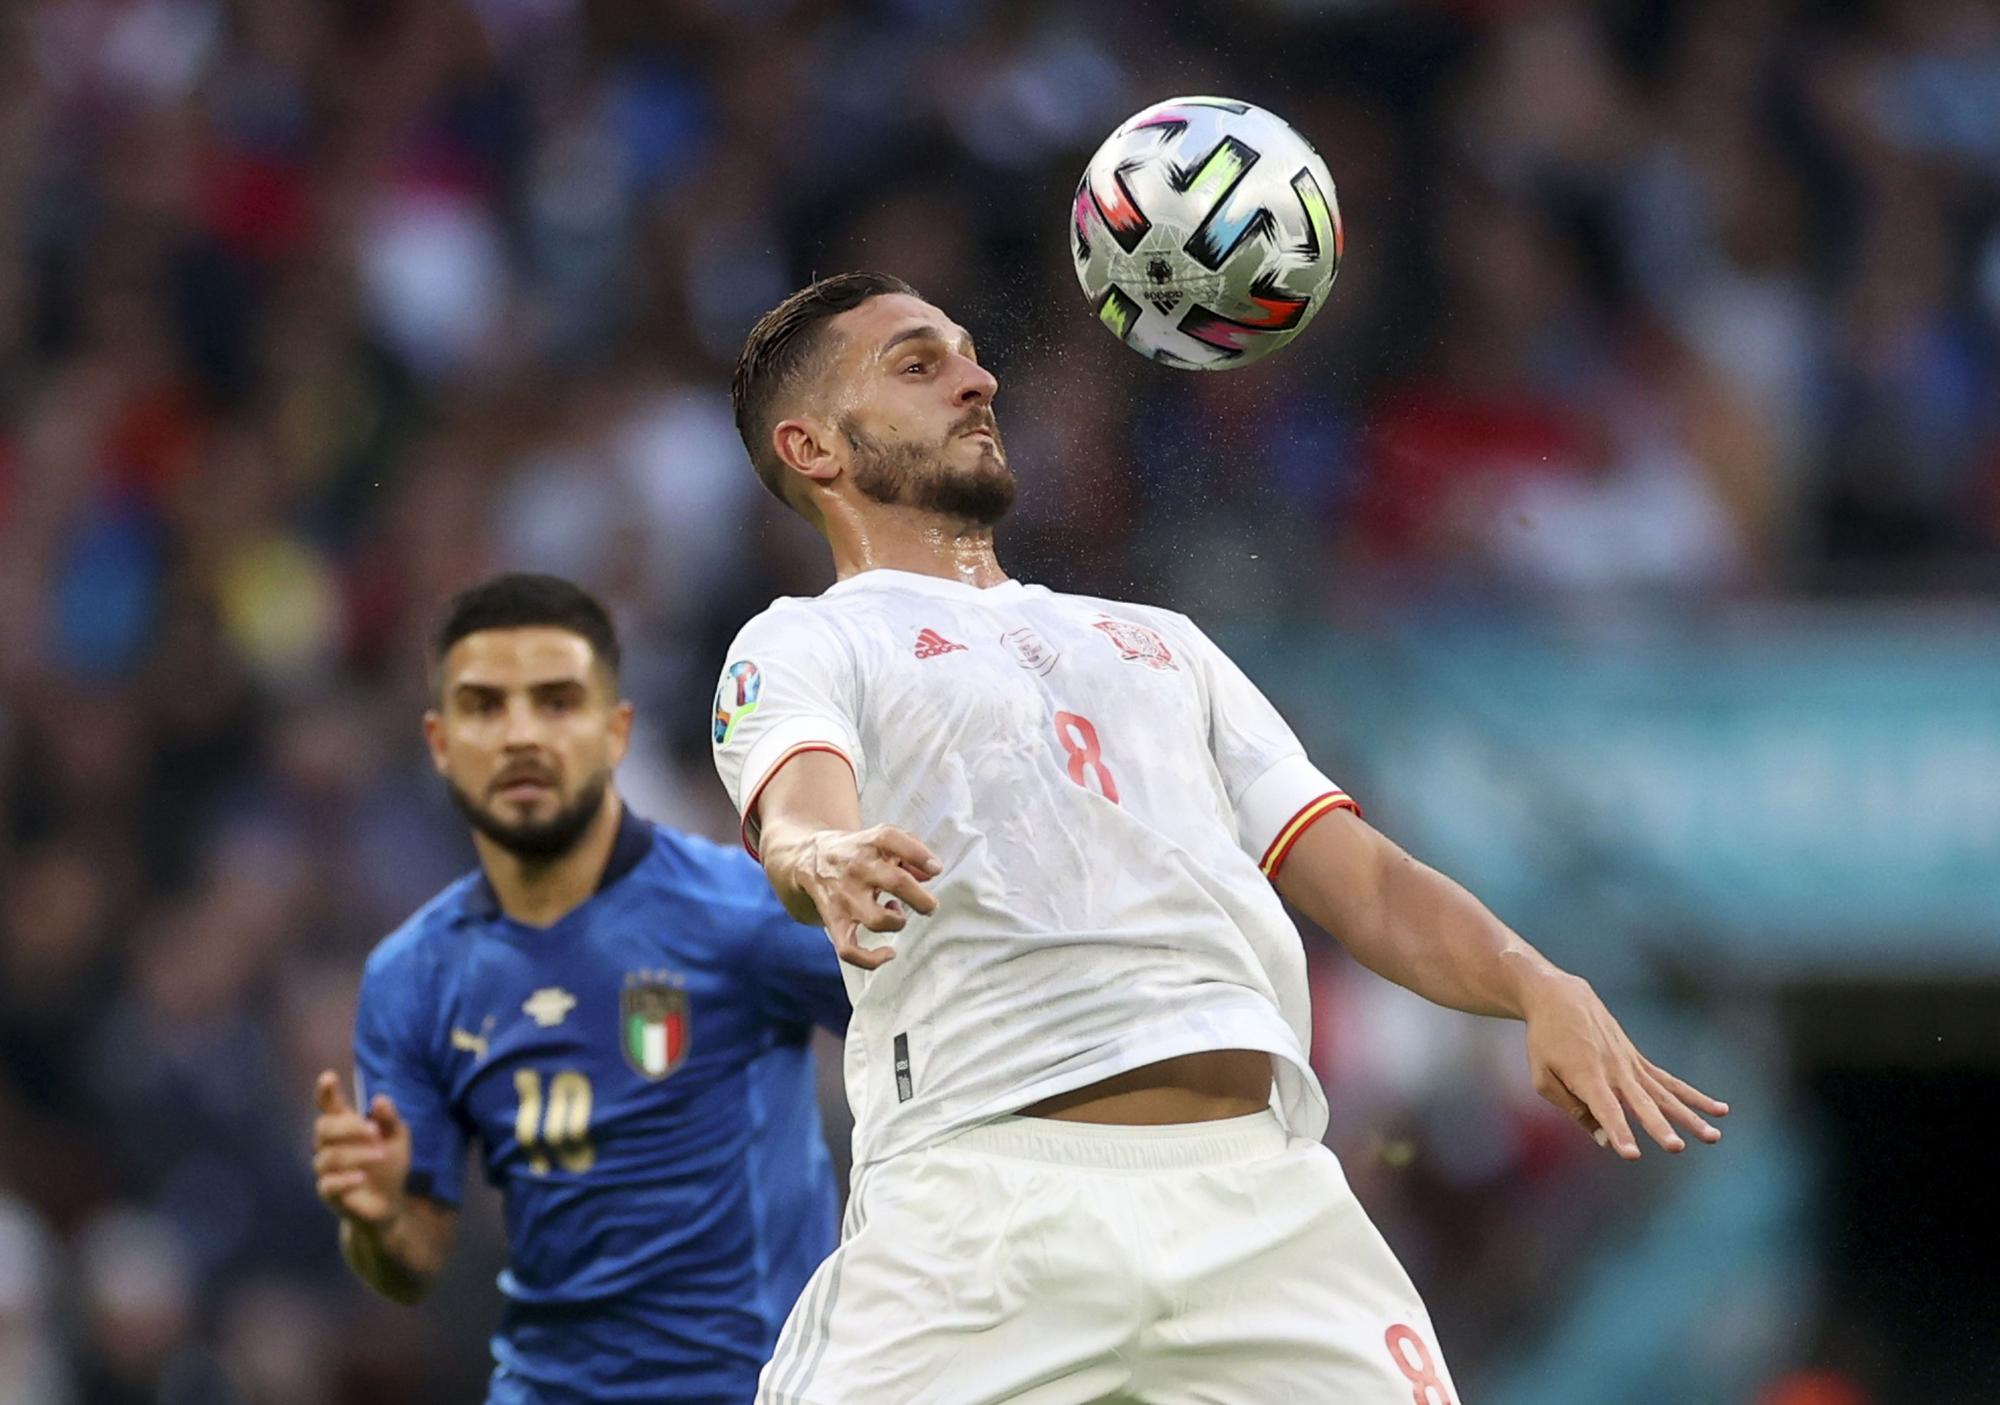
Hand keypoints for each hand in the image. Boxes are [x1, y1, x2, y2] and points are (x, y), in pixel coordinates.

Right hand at [313, 1070, 411, 1224]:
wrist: (389, 1202)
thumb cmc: (389, 1162)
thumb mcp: (397, 1137)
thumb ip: (389, 1119)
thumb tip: (379, 1099)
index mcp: (344, 1127)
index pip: (328, 1106)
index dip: (325, 1092)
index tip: (329, 1077)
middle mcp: (329, 1145)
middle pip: (323, 1128)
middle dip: (348, 1127)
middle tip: (375, 1131)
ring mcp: (326, 1170)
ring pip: (328, 1156)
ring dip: (356, 1153)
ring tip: (381, 1155)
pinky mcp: (328, 1192)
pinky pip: (327, 1184)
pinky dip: (344, 1179)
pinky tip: (361, 1177)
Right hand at [784, 824, 940, 968]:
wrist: (811, 859)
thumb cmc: (859, 852)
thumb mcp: (883, 841)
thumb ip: (911, 851)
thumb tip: (932, 872)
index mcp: (869, 843)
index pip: (892, 839)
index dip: (920, 854)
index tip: (936, 869)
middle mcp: (856, 870)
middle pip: (896, 882)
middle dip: (922, 899)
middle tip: (930, 906)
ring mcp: (844, 898)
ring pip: (877, 920)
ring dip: (898, 922)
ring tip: (897, 914)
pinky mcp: (834, 922)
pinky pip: (849, 950)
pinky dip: (871, 959)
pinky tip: (889, 953)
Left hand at [1521, 976, 1728, 1159]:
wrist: (1560, 997)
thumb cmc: (1545, 1041)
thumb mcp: (1544, 1077)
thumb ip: (1573, 1109)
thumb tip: (1604, 1140)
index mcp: (1586, 1075)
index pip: (1605, 1110)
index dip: (1618, 1131)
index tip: (1631, 1153)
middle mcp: (1614, 1070)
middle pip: (1641, 1104)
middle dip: (1658, 1128)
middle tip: (1677, 1148)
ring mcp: (1630, 1064)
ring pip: (1665, 1095)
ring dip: (1689, 1117)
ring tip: (1714, 1137)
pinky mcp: (1639, 1060)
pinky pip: (1670, 1082)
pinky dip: (1694, 1097)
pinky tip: (1720, 1110)